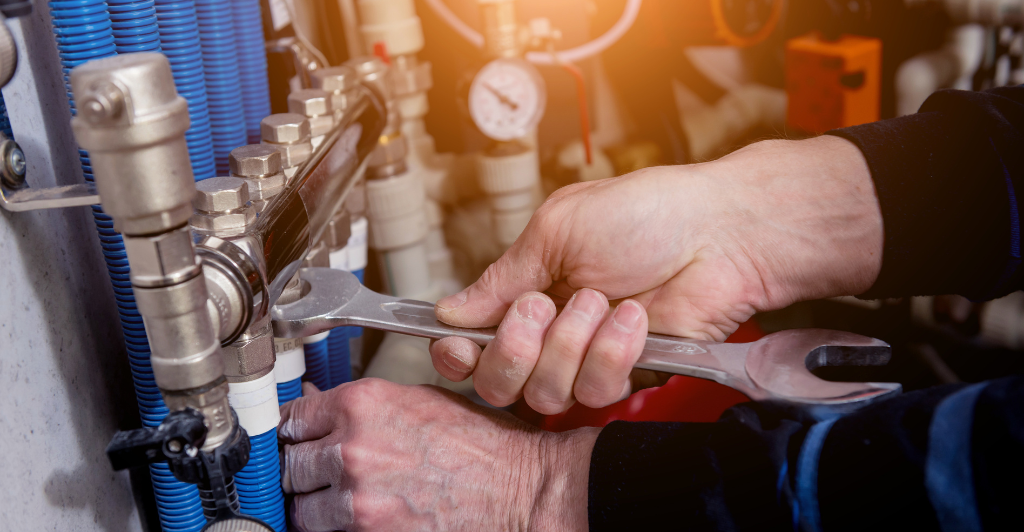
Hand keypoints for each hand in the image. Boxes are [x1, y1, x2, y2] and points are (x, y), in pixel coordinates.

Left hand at [279, 380, 597, 531]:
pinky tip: (361, 519)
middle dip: (304, 472)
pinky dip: (336, 529)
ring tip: (346, 501)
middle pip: (289, 466)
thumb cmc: (482, 447)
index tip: (296, 442)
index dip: (293, 433)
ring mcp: (357, 497)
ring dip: (316, 506)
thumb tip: (319, 410)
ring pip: (300, 508)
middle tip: (324, 475)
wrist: (520, 489)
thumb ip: (363, 408)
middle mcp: (352, 448)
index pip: (290, 419)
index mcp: (362, 404)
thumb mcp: (419, 402)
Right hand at [430, 136, 882, 413]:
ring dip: (570, 343)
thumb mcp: (556, 231)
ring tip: (602, 300)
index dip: (456, 353)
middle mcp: (549, 333)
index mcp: (525, 291)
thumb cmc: (644, 214)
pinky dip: (612, 351)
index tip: (458, 346)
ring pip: (545, 393)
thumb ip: (501, 278)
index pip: (469, 342)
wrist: (718, 233)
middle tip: (543, 305)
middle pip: (498, 383)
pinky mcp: (627, 377)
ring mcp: (586, 359)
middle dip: (514, 348)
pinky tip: (633, 318)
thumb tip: (450, 310)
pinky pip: (596, 390)